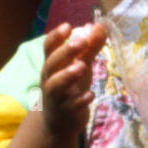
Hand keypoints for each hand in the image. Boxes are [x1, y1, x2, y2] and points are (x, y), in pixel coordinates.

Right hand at [40, 21, 106, 138]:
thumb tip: (99, 25)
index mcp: (52, 65)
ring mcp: (55, 97)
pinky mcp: (65, 112)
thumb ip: (90, 47)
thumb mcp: (80, 65)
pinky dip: (80, 100)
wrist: (60, 123)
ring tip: (82, 66)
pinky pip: (70, 106)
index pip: (48, 48)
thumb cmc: (70, 88)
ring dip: (67, 75)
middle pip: (51, 63)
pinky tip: (90, 94)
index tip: (68, 26)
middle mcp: (49, 79)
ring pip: (55, 85)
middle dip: (65, 51)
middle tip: (82, 41)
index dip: (56, 36)